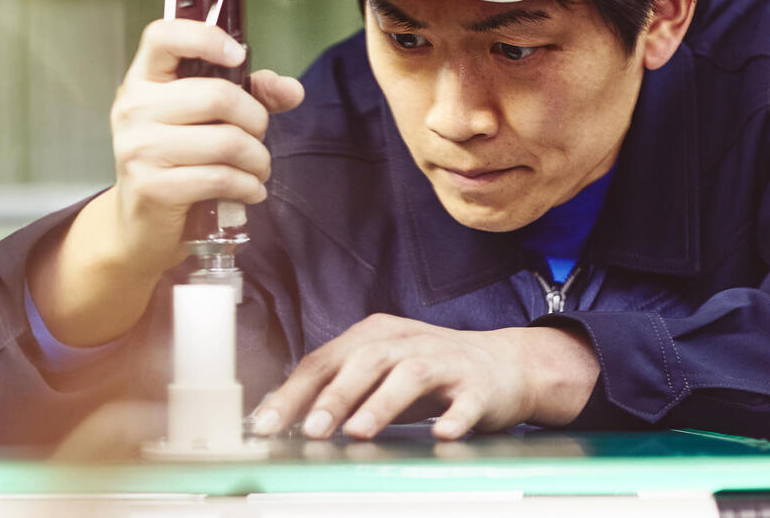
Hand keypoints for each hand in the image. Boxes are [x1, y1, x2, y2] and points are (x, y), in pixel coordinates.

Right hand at [27, 18, 301, 346]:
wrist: (139, 224)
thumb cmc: (175, 161)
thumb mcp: (205, 119)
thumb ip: (249, 95)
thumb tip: (291, 90)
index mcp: (144, 80)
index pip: (163, 36)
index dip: (205, 37)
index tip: (238, 56)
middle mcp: (134, 108)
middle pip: (217, 95)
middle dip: (255, 119)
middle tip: (257, 137)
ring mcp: (139, 148)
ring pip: (226, 140)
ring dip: (258, 158)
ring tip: (257, 168)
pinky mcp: (153, 186)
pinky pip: (221, 177)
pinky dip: (248, 186)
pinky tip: (250, 190)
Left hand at [251, 314, 599, 440]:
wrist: (503, 365)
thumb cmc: (430, 373)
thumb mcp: (380, 373)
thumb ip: (340, 389)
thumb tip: (286, 418)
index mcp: (374, 336)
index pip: (325, 359)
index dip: (294, 391)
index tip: (267, 424)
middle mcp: (406, 342)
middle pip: (365, 361)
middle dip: (334, 396)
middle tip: (311, 430)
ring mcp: (444, 361)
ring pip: (410, 375)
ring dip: (382, 404)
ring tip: (359, 432)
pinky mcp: (478, 385)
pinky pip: (466, 401)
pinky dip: (454, 416)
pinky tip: (443, 433)